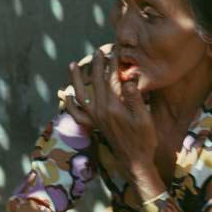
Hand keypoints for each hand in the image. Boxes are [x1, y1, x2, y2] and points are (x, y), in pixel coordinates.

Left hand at [65, 48, 157, 174]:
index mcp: (112, 107)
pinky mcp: (94, 126)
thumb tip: (128, 80)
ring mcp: (95, 119)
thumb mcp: (144, 118)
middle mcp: (100, 112)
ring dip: (77, 79)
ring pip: (80, 95)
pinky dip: (70, 105)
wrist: (135, 161)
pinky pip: (77, 115)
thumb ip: (134, 99)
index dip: (113, 64)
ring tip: (73, 65)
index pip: (111, 80)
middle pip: (96, 83)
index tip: (115, 51)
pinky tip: (67, 95)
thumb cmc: (143, 139)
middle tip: (99, 51)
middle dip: (97, 65)